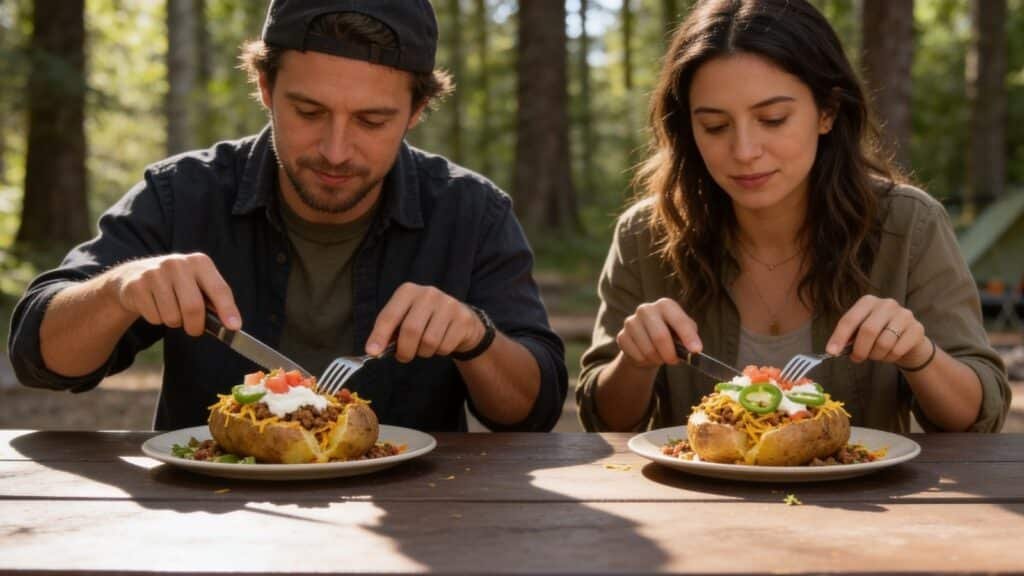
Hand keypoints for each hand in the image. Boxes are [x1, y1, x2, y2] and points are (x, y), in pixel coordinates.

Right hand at [109, 253, 240, 336]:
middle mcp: (178, 263)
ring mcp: (155, 273)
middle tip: (195, 329)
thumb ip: (214, 302)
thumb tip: (232, 325)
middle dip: (196, 326)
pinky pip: (154, 318)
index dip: (228, 310)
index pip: (219, 289)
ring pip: (172, 316)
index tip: (234, 327)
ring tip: (171, 309)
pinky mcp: (136, 286)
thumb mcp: (198, 284)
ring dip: (174, 322)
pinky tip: (155, 305)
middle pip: (193, 308)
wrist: (136, 274)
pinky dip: (157, 319)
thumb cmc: (177, 285)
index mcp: (200, 262)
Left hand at [366, 282, 484, 362]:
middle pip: (411, 330)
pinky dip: (440, 352)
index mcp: (408, 291)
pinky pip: (445, 346)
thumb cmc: (425, 321)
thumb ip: (388, 332)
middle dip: (404, 350)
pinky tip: (441, 342)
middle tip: (403, 357)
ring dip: (423, 352)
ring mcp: (448, 304)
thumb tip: (373, 350)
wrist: (460, 320)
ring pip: (429, 341)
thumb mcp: (404, 319)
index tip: (372, 352)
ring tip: (425, 346)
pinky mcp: (463, 318)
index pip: (390, 315)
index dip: (380, 335)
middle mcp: (428, 293)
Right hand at [616, 298, 700, 367]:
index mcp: (665, 305)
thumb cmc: (670, 337)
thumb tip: (694, 349)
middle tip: (674, 361)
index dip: (688, 336)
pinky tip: (646, 356)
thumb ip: (690, 337)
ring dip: (657, 359)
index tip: (696, 350)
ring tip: (660, 357)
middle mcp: (646, 309)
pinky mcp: (622, 336)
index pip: (678, 320)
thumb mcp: (683, 333)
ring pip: (648, 349)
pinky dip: (644, 361)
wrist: (646, 344)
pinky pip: (636, 355)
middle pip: (660, 336)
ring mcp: (631, 322)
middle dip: (670, 353)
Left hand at [827, 295, 931, 366]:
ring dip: (876, 355)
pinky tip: (890, 354)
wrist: (907, 340)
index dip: (839, 337)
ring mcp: (904, 314)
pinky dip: (890, 358)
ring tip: (876, 355)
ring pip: (884, 343)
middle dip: (859, 350)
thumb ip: (848, 337)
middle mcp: (887, 304)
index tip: (831, 352)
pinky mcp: (917, 328)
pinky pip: (898, 350)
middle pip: (868, 331)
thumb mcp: (860, 331)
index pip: (850, 319)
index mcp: (868, 302)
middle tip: (857, 359)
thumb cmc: (878, 335)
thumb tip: (833, 350)